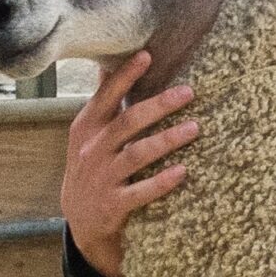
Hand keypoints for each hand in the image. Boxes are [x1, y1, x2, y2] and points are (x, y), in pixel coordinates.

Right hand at [61, 49, 200, 276]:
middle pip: (127, 122)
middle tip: (187, 92)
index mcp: (86, 127)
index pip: (106, 97)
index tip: (147, 55)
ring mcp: (103, 177)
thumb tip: (108, 64)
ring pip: (137, 154)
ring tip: (194, 128)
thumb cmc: (92, 167)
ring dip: (166, 140)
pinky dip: (161, 181)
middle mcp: (92, 149)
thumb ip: (102, 103)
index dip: (125, 77)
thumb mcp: (87, 134)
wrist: (81, 220)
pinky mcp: (114, 204)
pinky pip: (140, 192)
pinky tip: (183, 171)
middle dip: (158, 105)